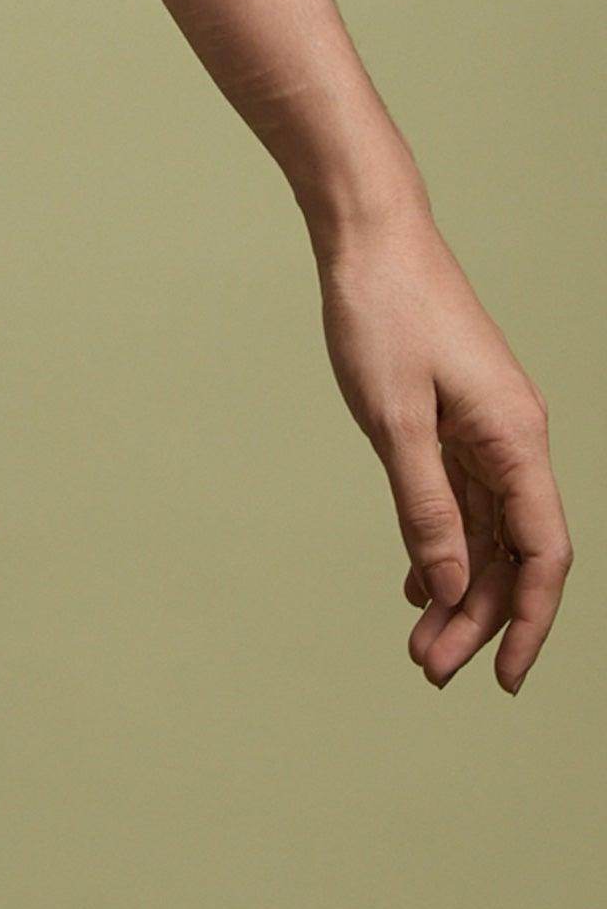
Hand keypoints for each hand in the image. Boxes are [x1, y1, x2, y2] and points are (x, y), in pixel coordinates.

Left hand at [319, 196, 569, 690]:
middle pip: (509, 554)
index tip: (505, 679)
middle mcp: (512, 439)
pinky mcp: (455, 416)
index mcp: (515, 440)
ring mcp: (485, 428)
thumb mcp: (393, 419)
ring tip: (418, 642)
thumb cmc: (382, 310)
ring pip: (483, 531)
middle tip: (428, 668)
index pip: (541, 556)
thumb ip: (424, 506)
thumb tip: (448, 588)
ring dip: (455, 587)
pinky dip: (441, 541)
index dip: (527, 623)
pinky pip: (461, 498)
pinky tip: (415, 579)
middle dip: (476, 618)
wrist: (367, 230)